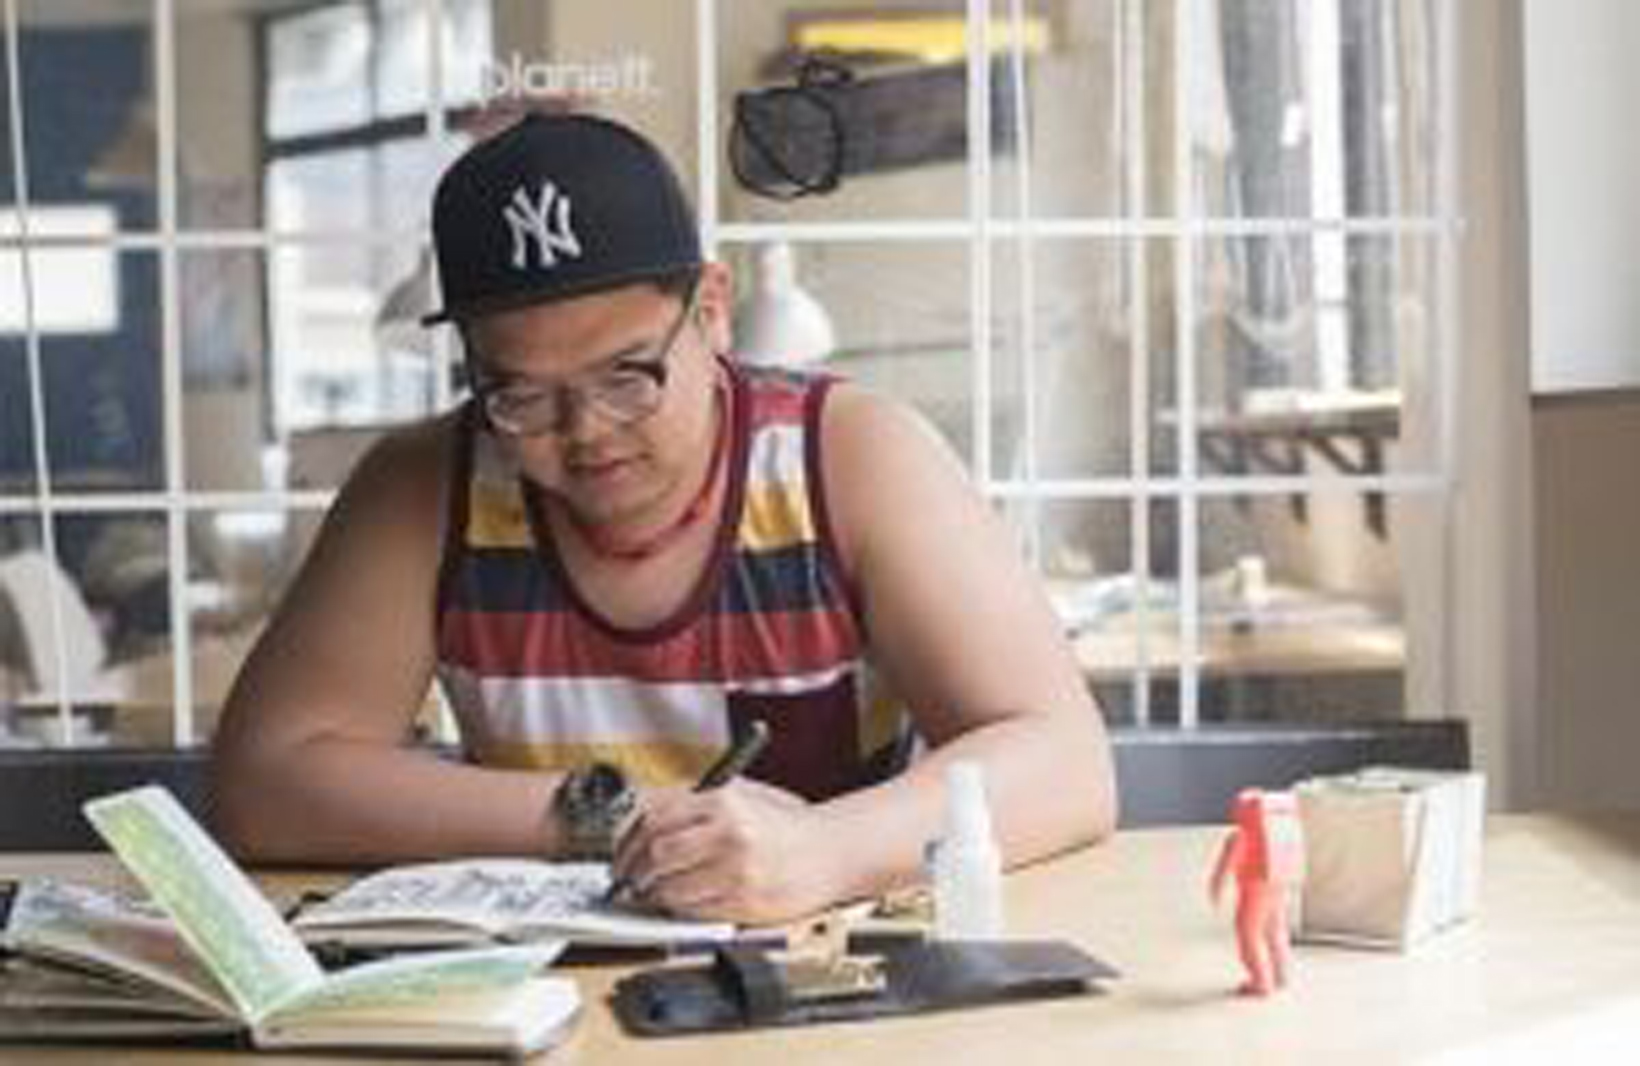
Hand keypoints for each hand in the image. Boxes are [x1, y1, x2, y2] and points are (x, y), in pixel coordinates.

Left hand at [610, 780, 837, 923]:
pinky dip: (677, 907)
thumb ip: (697, 803)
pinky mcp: (743, 903)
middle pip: (655, 852)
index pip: (654, 815)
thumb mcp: (744, 796)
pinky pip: (691, 910)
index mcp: (723, 801)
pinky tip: (680, 900)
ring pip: (668, 886)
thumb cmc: (788, 825)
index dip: (628, 835)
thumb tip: (644, 818)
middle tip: (626, 874)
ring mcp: (735, 872)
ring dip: (652, 891)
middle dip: (632, 867)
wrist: (832, 852)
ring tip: (652, 888)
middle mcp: (728, 834)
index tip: (621, 847)